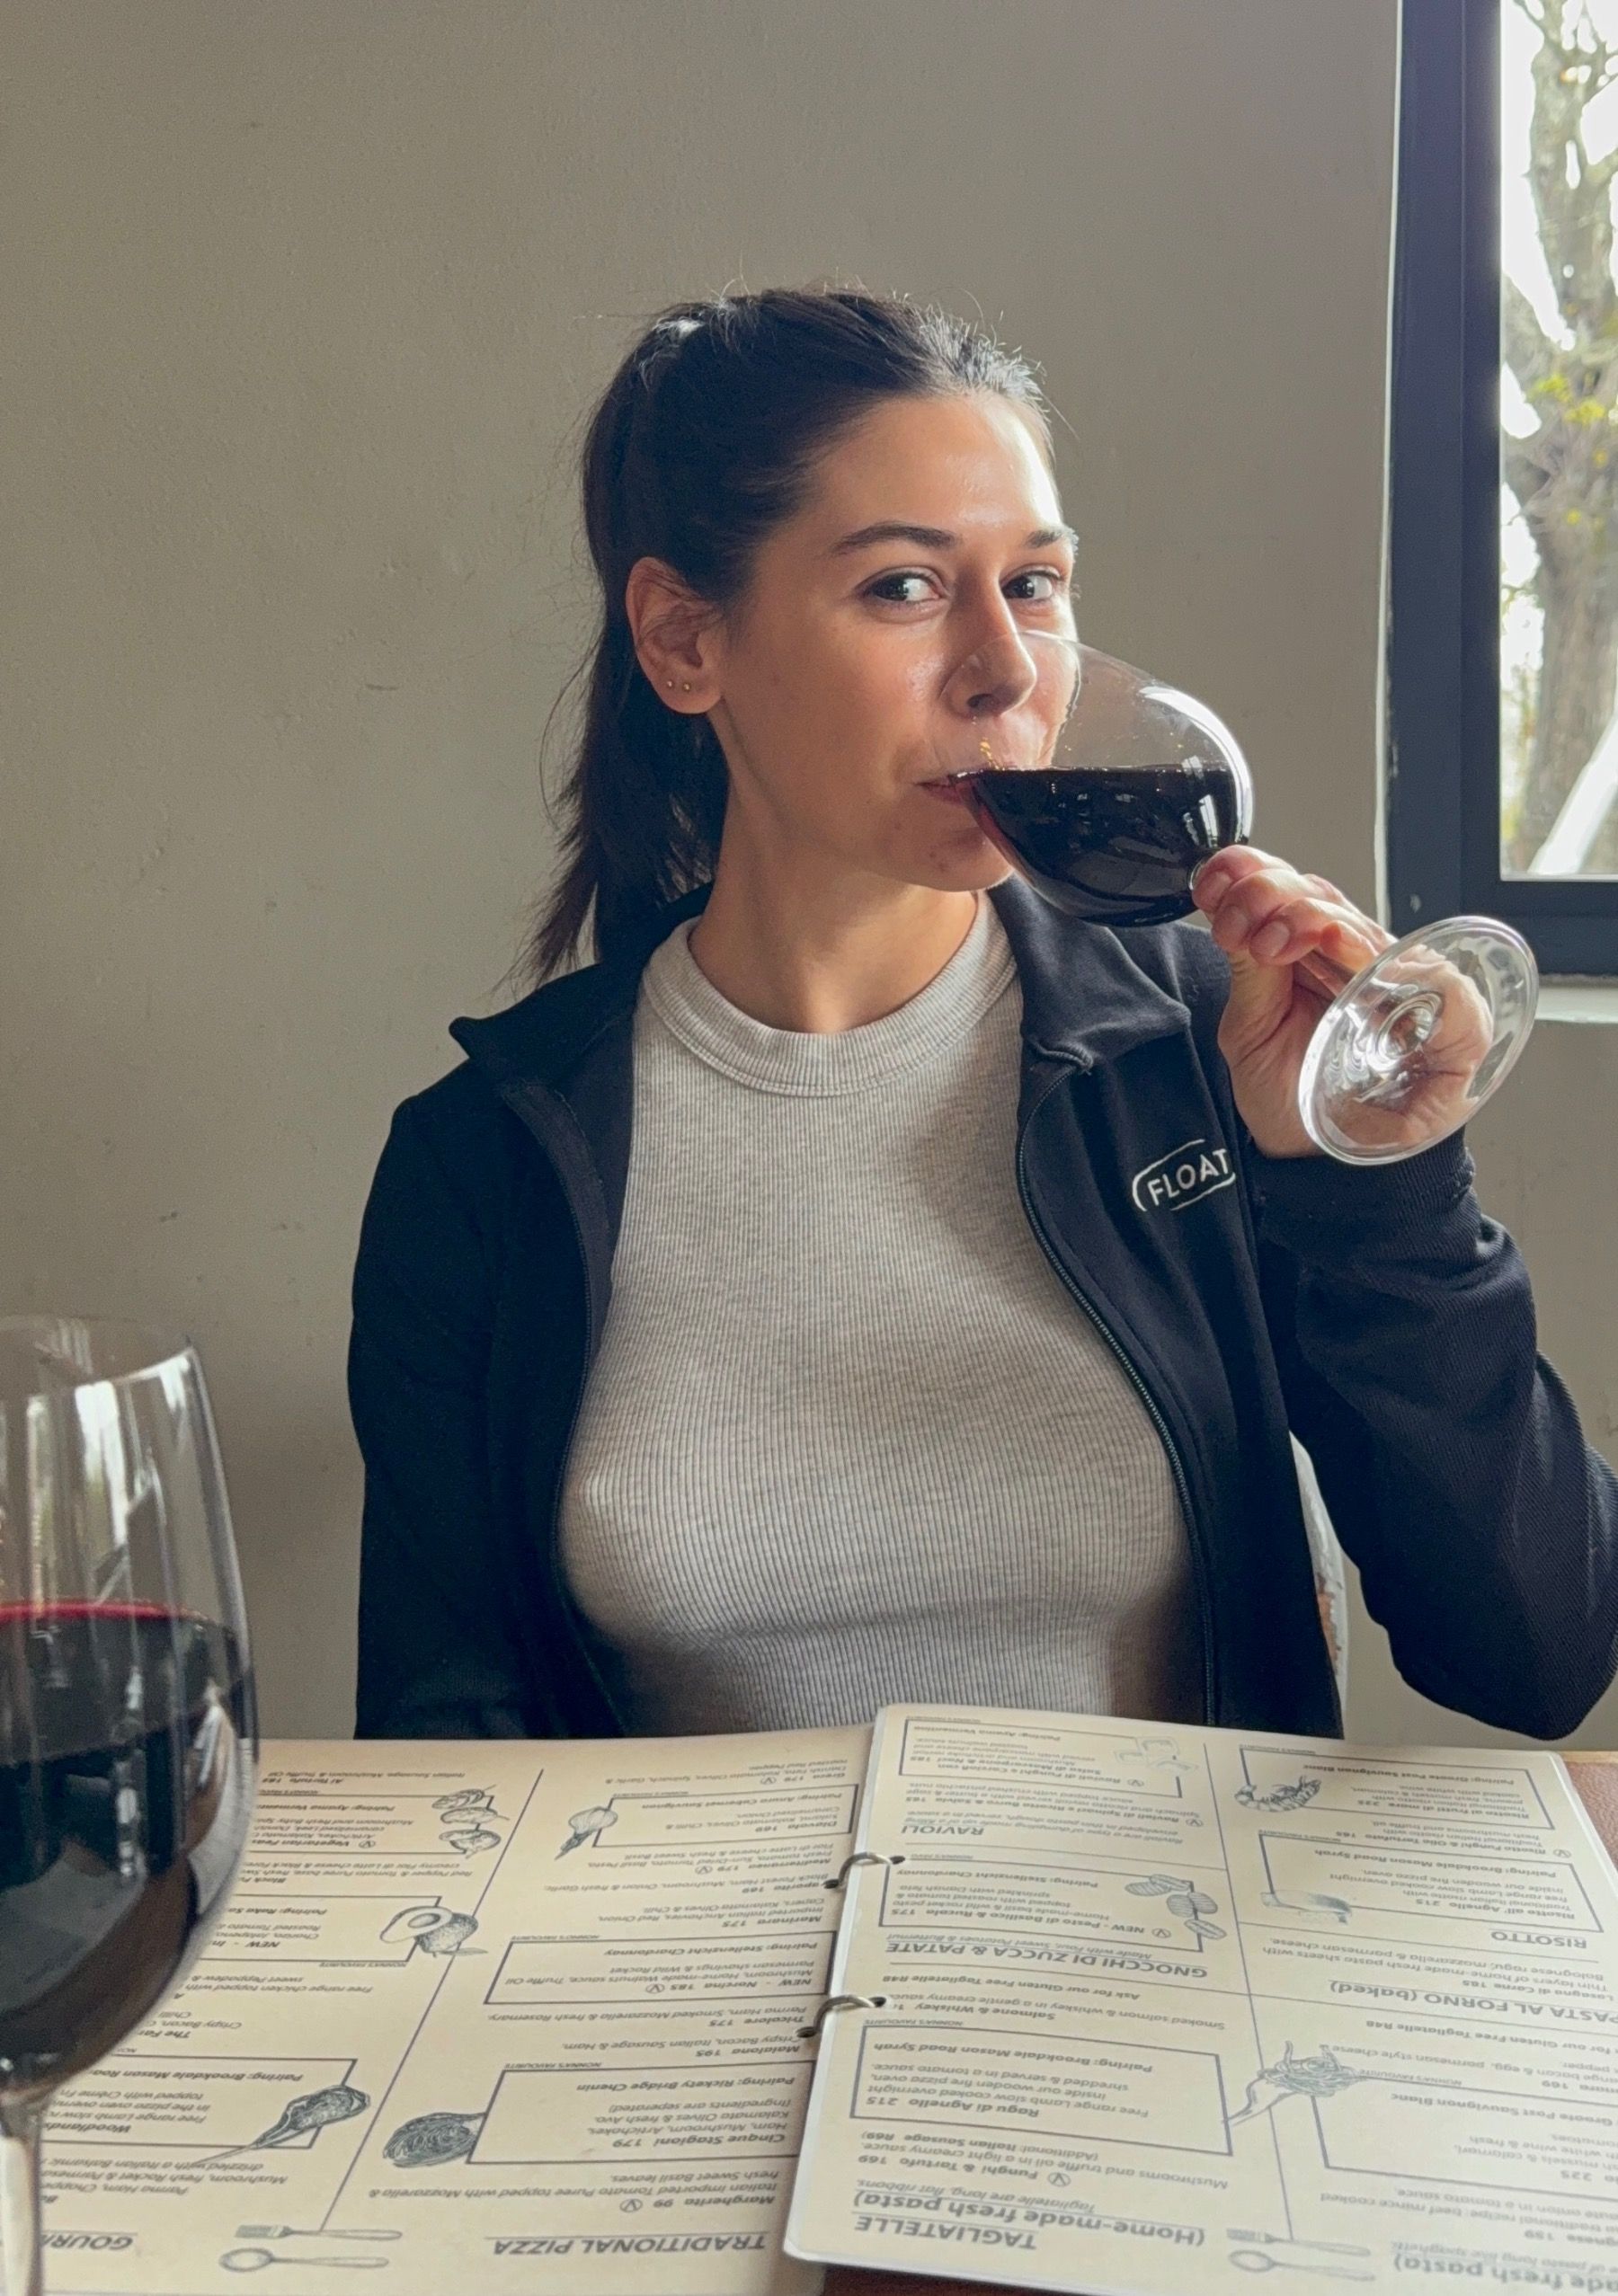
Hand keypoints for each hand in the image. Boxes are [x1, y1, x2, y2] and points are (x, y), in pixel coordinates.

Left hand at [1191, 849, 1488, 1159]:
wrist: (1318, 1161)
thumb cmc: (1292, 1096)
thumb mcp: (1251, 1029)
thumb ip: (1248, 971)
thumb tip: (1231, 908)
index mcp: (1315, 954)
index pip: (1293, 892)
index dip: (1253, 876)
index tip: (1215, 888)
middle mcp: (1361, 960)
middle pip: (1323, 897)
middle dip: (1271, 895)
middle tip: (1238, 921)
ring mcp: (1404, 984)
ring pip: (1362, 925)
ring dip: (1308, 916)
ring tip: (1271, 938)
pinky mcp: (1449, 1018)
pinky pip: (1429, 976)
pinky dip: (1378, 955)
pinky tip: (1333, 942)